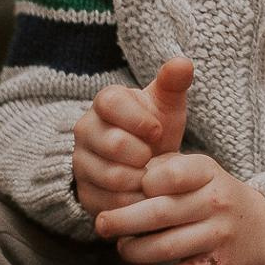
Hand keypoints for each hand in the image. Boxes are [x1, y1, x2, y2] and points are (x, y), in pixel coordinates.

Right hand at [70, 57, 192, 217]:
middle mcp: (85, 130)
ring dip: (140, 180)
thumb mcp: (167, 104)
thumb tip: (183, 62)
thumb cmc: (155, 128)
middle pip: (113, 144)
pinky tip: (144, 195)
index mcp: (104, 102)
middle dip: (143, 154)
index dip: (139, 119)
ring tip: (152, 176)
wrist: (144, 164)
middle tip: (155, 157)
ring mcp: (81, 162)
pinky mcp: (83, 192)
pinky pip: (108, 203)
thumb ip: (173, 82)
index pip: (110, 103)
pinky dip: (133, 202)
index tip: (157, 131)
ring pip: (111, 176)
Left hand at [92, 151, 264, 264]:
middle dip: (121, 221)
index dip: (142, 183)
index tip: (132, 191)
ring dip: (133, 251)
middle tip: (101, 224)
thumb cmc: (217, 196)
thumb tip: (125, 179)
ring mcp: (217, 237)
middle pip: (158, 214)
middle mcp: (215, 203)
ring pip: (163, 248)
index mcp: (208, 173)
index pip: (168, 175)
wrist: (264, 231)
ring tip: (123, 248)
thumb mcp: (200, 171)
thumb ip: (165, 167)